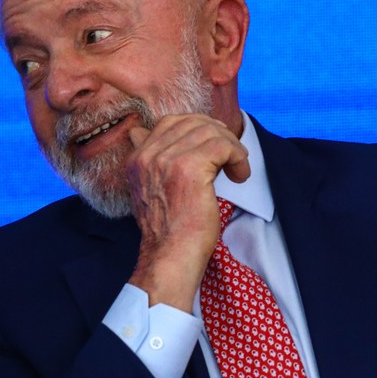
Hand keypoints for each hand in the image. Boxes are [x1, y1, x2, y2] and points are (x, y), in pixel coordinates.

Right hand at [125, 114, 248, 310]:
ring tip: (237, 169)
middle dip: (218, 134)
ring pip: (210, 132)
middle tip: (231, 154)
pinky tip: (240, 176)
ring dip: (232, 147)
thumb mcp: (148, 190)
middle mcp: (147, 155)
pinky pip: (223, 146)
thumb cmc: (167, 230)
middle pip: (192, 122)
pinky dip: (238, 158)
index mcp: (136, 159)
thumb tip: (138, 131)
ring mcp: (167, 160)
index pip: (170, 122)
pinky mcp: (189, 168)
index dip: (198, 129)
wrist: (170, 255)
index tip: (214, 147)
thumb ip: (148, 162)